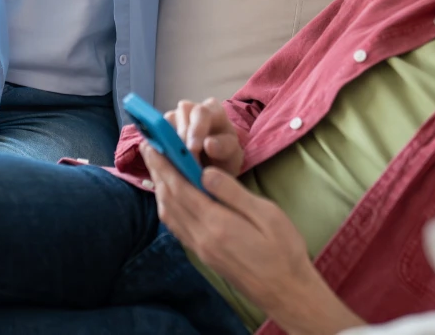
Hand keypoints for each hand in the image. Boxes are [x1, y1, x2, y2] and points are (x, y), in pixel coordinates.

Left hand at [141, 144, 364, 334]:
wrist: (286, 292)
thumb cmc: (283, 249)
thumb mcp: (265, 214)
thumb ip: (232, 192)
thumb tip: (205, 171)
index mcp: (216, 224)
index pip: (180, 188)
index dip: (164, 164)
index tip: (154, 142)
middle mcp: (201, 237)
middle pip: (169, 200)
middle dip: (157, 171)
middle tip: (147, 146)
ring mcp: (200, 248)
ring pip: (169, 214)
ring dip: (160, 187)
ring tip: (157, 165)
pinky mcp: (204, 254)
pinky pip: (176, 227)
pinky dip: (168, 206)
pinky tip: (172, 196)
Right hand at [164, 98, 243, 175]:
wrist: (214, 165)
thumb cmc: (224, 156)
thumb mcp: (231, 154)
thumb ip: (224, 148)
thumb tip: (209, 144)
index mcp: (212, 110)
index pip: (201, 112)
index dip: (196, 129)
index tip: (194, 149)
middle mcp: (191, 109)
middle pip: (180, 116)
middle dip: (181, 140)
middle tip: (183, 163)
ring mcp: (174, 118)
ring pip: (165, 125)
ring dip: (169, 146)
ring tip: (176, 166)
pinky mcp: (160, 131)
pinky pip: (154, 137)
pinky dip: (159, 152)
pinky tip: (166, 166)